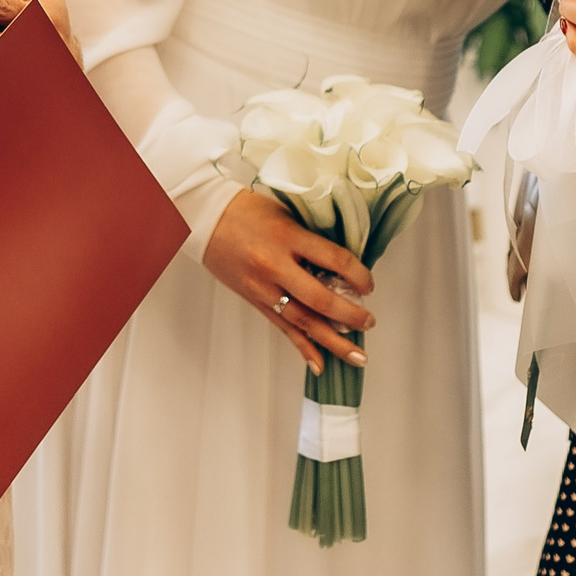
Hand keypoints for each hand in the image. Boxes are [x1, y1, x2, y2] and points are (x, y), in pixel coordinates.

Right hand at [201, 189, 375, 374]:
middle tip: (369, 322)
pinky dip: (303, 348)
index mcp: (287, 237)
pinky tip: (319, 364)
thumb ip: (312, 237)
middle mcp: (275, 266)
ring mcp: (263, 288)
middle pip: (320, 299)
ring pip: (304, 322)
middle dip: (350, 315)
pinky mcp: (255, 301)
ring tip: (357, 357)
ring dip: (333, 341)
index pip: (333, 260)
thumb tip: (343, 263)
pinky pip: (283, 329)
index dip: (358, 275)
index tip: (369, 285)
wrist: (205, 219)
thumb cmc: (248, 210)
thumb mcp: (286, 214)